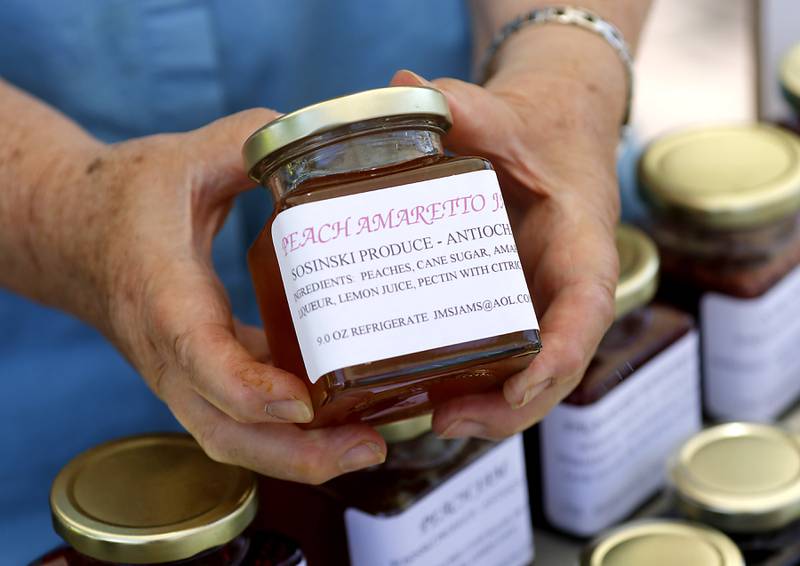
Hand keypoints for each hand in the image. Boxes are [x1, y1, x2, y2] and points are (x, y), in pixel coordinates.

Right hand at [58, 111, 385, 482]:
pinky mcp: (199, 377)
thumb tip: (321, 141)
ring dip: (299, 457)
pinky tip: (341, 417)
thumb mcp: (189, 159)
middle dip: (297, 455)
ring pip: (234, 439)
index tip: (306, 400)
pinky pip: (241, 420)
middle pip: (227, 432)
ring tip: (367, 445)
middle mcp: (171, 353)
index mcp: (165, 298)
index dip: (251, 389)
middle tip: (369, 446)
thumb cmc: (127, 198)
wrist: (76, 232)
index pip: (203, 360)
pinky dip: (289, 433)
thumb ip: (251, 144)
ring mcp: (183, 374)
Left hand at [390, 69, 619, 438]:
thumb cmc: (539, 133)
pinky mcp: (510, 311)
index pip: (586, 311)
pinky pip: (501, 361)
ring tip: (432, 419)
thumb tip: (402, 86)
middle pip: (554, 368)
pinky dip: (473, 387)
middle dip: (509, 407)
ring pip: (528, 379)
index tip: (521, 386)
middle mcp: (565, 290)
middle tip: (448, 419)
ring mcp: (539, 307)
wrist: (548, 139)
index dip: (560, 356)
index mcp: (581, 247)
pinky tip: (423, 393)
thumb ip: (466, 106)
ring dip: (488, 411)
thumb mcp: (507, 117)